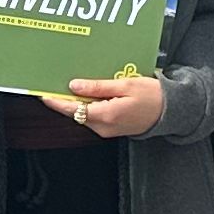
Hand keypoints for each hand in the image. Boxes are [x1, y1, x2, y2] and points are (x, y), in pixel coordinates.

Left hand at [46, 73, 166, 141]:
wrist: (171, 111)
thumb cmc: (152, 96)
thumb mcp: (125, 85)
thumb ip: (98, 87)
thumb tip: (74, 86)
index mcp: (105, 115)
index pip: (72, 109)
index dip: (55, 101)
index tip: (43, 93)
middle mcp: (103, 126)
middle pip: (75, 113)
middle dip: (65, 100)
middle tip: (55, 84)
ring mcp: (106, 130)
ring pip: (83, 115)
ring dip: (77, 102)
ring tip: (73, 85)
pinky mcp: (111, 129)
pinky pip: (93, 117)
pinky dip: (88, 106)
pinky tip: (90, 94)